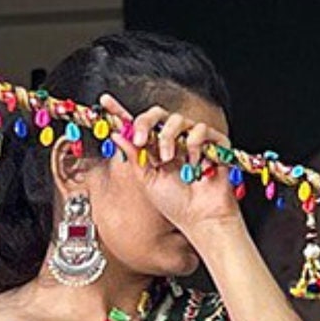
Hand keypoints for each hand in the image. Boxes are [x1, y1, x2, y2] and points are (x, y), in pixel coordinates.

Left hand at [106, 94, 243, 241]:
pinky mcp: (214, 143)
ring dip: (168, 138)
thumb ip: (134, 156)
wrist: (200, 219)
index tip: (105, 101)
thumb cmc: (177, 205)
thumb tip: (117, 134)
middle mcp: (174, 141)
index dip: (122, 112)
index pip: (139, 126)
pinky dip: (195, 144)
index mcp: (156, 149)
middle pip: (158, 115)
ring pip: (177, 119)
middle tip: (140, 139)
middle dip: (146, 122)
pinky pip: (201, 129)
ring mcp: (194, 140)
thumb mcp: (147, 180)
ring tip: (168, 159)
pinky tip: (195, 163)